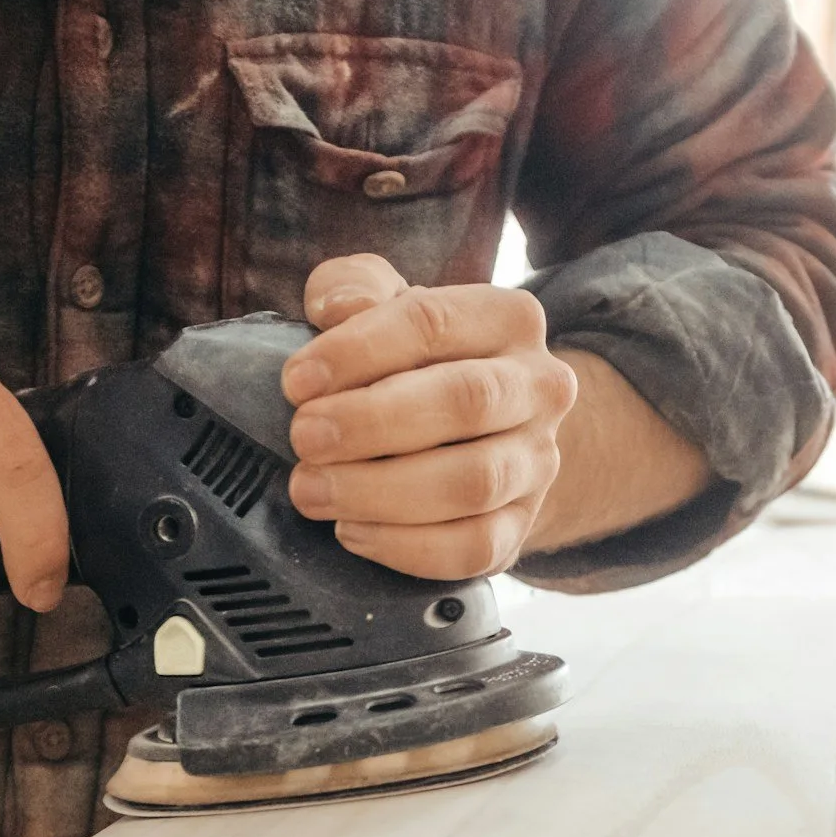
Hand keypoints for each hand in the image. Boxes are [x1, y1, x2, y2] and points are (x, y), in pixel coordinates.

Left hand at [280, 255, 578, 579]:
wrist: (483, 432)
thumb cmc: (418, 361)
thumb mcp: (386, 305)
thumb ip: (355, 288)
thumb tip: (337, 308)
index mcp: (508, 318)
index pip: (432, 322)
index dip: (357, 352)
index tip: (296, 381)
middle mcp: (539, 387)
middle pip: (464, 401)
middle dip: (371, 423)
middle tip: (303, 438)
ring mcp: (537, 462)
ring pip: (472, 483)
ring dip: (378, 491)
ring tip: (312, 489)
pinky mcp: (521, 526)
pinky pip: (473, 548)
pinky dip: (403, 546)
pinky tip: (351, 530)